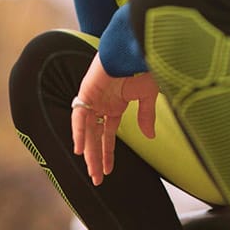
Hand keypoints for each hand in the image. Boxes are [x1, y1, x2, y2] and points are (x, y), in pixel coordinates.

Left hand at [71, 54, 158, 185]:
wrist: (133, 49)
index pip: (108, 135)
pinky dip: (80, 132)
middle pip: (95, 137)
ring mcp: (92, 99)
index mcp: (115, 105)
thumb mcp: (148, 96)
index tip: (107, 171)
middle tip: (96, 180)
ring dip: (89, 151)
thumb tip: (150, 136)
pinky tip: (80, 150)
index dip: (107, 153)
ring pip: (87, 131)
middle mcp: (102, 105)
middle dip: (96, 159)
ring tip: (91, 171)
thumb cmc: (142, 66)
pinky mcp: (86, 92)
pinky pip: (80, 117)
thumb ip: (146, 116)